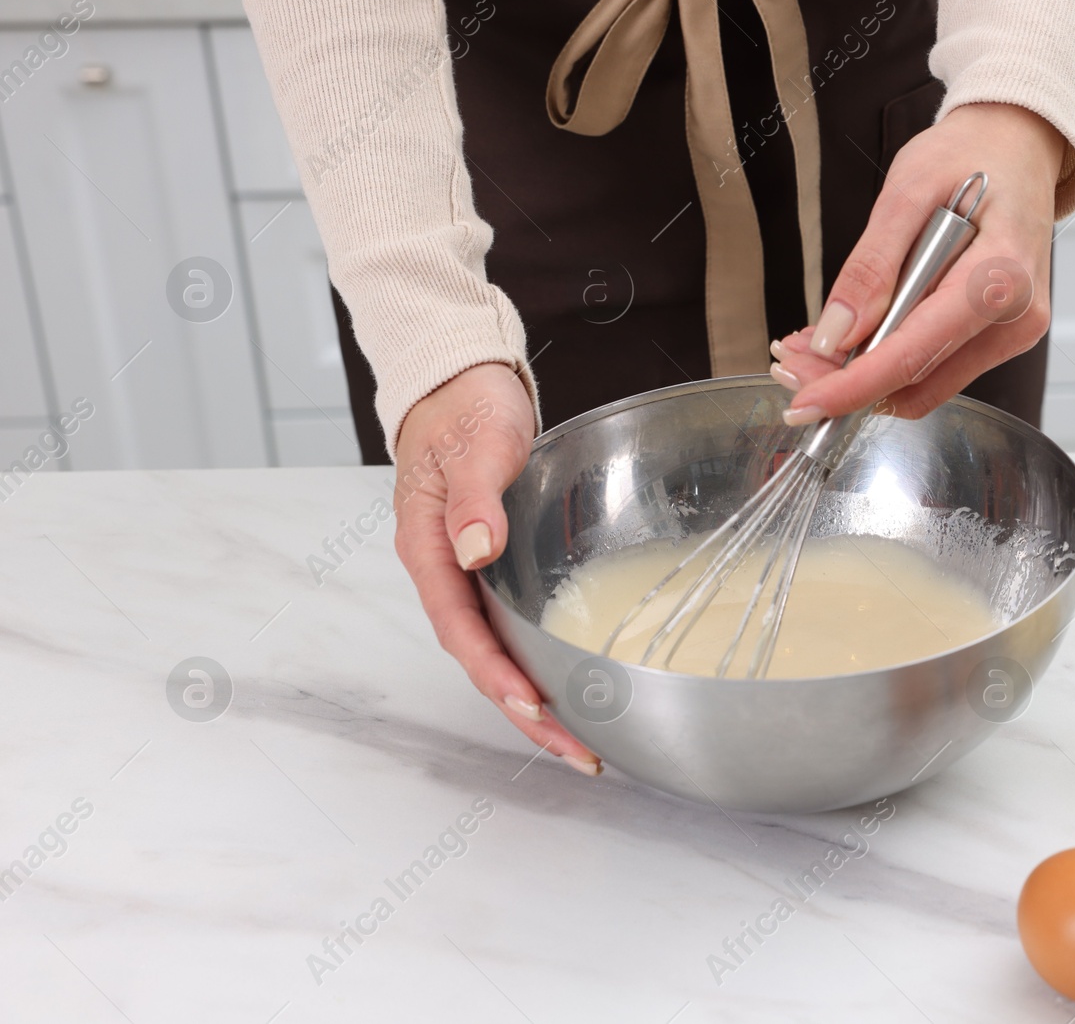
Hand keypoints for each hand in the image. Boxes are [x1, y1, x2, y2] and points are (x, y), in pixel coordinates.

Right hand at [393, 363, 601, 775]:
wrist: (461, 383)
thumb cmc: (465, 408)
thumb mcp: (476, 445)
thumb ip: (474, 499)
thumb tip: (476, 551)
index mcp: (429, 551)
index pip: (462, 632)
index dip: (498, 676)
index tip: (537, 707)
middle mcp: (446, 573)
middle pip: (482, 661)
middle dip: (527, 713)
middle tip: (579, 755)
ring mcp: (469, 574)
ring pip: (497, 653)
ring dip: (535, 700)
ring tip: (582, 742)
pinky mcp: (494, 569)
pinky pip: (512, 630)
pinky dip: (539, 663)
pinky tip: (574, 685)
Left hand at [769, 102, 1063, 419]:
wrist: (1017, 145)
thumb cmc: (973, 154)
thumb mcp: (908, 188)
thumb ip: (871, 265)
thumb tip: (836, 334)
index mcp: (1000, 276)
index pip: (915, 353)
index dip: (853, 387)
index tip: (806, 403)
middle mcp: (1014, 317)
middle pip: (915, 379)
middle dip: (845, 380)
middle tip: (789, 360)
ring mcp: (1011, 333)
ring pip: (922, 382)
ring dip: (863, 374)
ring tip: (813, 344)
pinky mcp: (998, 337)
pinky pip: (936, 367)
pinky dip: (889, 361)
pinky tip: (855, 337)